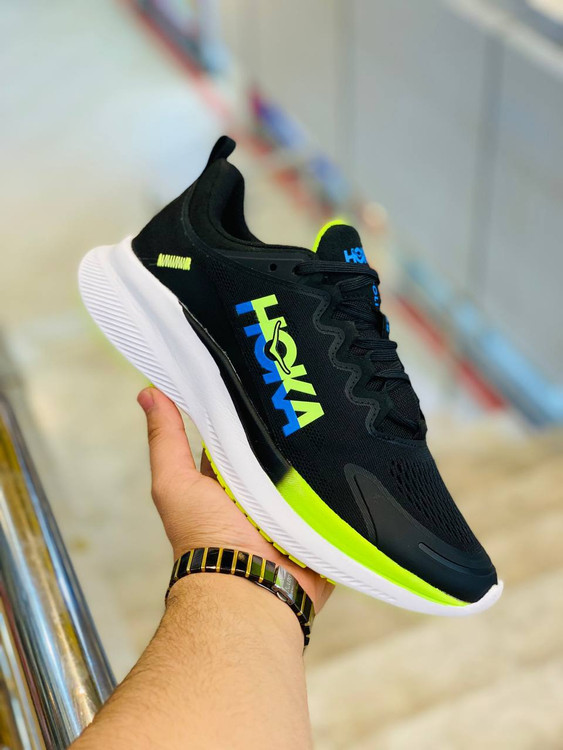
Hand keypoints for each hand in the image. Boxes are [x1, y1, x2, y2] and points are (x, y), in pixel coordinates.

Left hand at [137, 387, 332, 611]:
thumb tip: (148, 391)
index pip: (240, 432)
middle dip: (292, 424)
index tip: (264, 371)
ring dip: (320, 448)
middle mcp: (261, 491)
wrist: (249, 589)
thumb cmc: (205, 538)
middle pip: (279, 447)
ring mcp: (294, 506)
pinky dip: (344, 477)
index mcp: (227, 479)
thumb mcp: (175, 482)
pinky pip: (338, 492)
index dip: (249, 406)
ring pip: (310, 466)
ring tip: (337, 409)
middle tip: (309, 388)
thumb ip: (165, 440)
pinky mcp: (322, 521)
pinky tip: (355, 447)